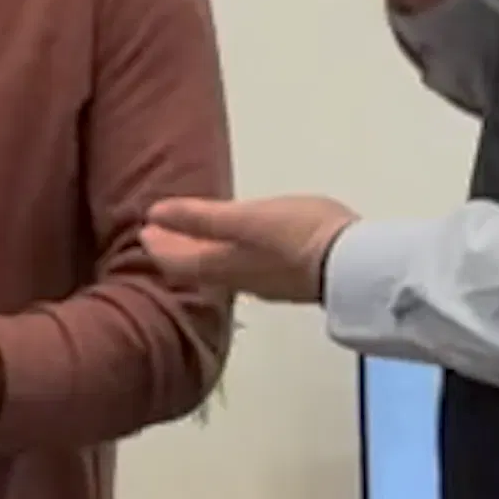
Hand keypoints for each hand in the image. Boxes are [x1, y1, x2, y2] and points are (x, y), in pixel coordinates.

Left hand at [145, 194, 357, 308]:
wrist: (354, 264)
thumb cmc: (298, 236)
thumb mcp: (247, 219)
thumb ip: (202, 218)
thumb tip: (156, 215)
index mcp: (224, 266)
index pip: (180, 262)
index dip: (160, 246)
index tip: (145, 228)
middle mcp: (241, 280)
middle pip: (198, 267)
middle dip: (177, 249)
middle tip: (161, 231)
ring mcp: (268, 282)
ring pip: (222, 269)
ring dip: (202, 252)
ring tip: (195, 236)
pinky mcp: (291, 278)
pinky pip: (246, 267)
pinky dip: (229, 254)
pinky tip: (241, 246)